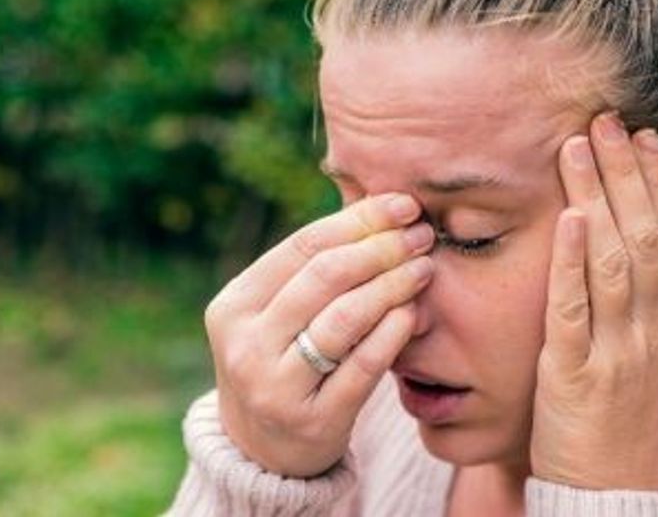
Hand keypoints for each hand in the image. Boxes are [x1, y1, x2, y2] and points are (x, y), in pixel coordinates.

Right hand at [203, 193, 435, 477]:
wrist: (262, 453)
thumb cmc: (280, 364)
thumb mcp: (274, 317)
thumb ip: (311, 270)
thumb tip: (381, 208)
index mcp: (234, 307)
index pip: (302, 247)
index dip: (357, 221)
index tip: (403, 204)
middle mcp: (246, 345)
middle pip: (325, 277)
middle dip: (381, 248)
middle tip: (421, 235)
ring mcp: (276, 387)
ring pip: (344, 319)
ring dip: (392, 286)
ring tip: (423, 269)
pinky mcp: (312, 422)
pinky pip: (362, 367)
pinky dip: (393, 333)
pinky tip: (413, 313)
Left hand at [529, 111, 657, 490]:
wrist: (611, 494)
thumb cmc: (631, 422)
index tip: (643, 137)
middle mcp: (649, 331)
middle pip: (644, 238)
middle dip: (625, 176)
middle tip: (604, 120)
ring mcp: (614, 351)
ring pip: (613, 264)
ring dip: (596, 200)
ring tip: (578, 148)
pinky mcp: (573, 374)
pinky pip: (574, 311)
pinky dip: (572, 264)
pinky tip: (567, 220)